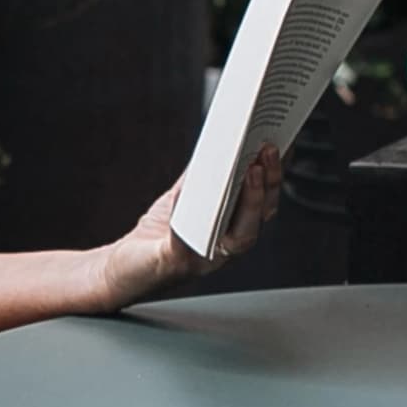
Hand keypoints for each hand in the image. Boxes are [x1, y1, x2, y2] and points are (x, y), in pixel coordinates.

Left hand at [91, 152, 276, 309]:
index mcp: (232, 229)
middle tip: (267, 151)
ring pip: (241, 237)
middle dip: (268, 183)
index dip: (278, 175)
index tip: (282, 145)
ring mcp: (206, 261)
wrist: (124, 268)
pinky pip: (189, 242)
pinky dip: (189, 215)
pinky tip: (187, 192)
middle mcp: (226, 249)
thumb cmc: (158, 233)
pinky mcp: (178, 265)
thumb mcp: (183, 195)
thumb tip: (220, 139)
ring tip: (248, 169)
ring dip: (250, 202)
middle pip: (260, 218)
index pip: (266, 202)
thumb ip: (202, 174)